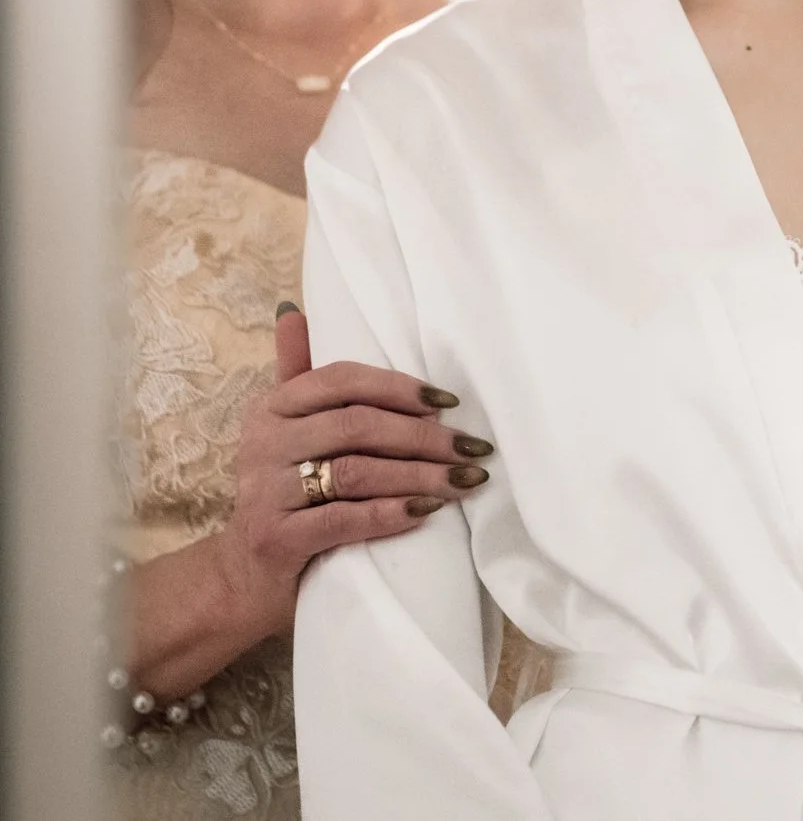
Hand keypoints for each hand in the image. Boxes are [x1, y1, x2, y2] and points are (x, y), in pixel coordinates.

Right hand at [210, 302, 491, 638]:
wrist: (244, 577)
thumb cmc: (284, 494)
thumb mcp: (286, 430)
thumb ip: (294, 373)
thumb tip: (293, 310)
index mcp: (271, 408)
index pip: (343, 379)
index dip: (400, 387)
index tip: (450, 403)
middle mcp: (263, 443)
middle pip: (358, 426)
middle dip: (425, 437)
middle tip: (475, 449)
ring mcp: (265, 492)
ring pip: (356, 471)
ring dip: (421, 475)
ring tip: (467, 481)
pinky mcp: (275, 538)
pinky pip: (343, 519)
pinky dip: (391, 513)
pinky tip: (428, 511)